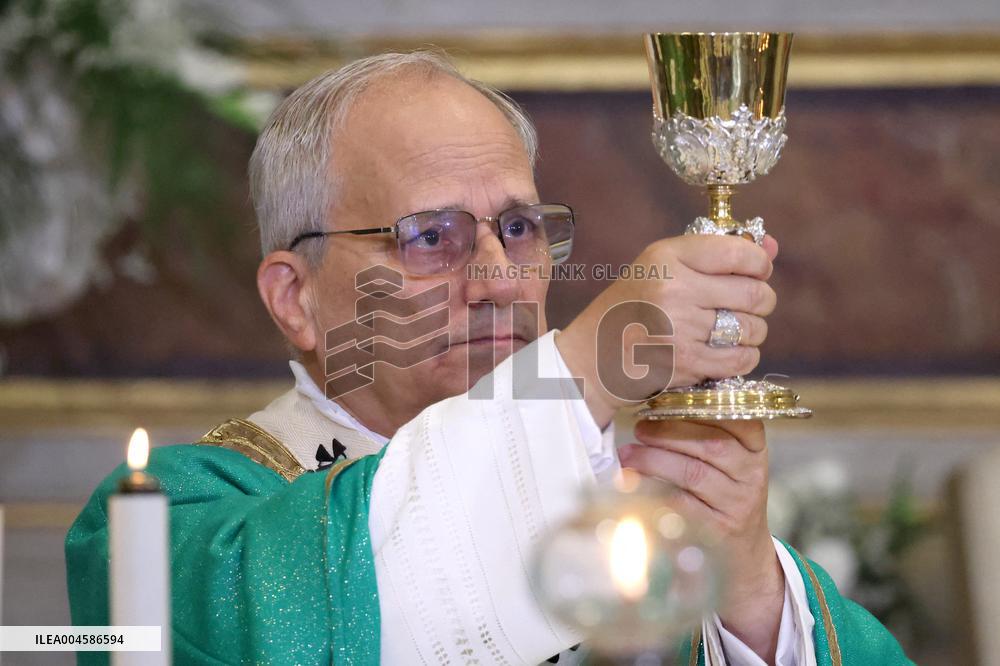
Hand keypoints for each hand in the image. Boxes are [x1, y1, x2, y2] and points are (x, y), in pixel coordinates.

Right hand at [556, 234, 778, 427]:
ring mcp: (679, 328)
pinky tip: (726, 351)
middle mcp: (674, 290)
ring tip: (731, 329)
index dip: (760, 264)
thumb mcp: (663, 266)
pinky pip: (741, 358)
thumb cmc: (631, 306)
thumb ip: (717, 253)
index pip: (739, 253)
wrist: (593, 355)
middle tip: (749, 304)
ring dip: (752, 331)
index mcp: (667, 257)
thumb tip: (771, 245)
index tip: (757, 271)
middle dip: (762, 300)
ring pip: (753, 328)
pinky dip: (744, 356)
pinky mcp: (685, 363)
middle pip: (755, 294)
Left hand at [619, 419, 783, 662]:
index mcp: (755, 450)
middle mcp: (752, 475)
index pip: (737, 418)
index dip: (701, 408)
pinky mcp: (717, 530)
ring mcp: (737, 504)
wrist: (741, 555)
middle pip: (710, 444)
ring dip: (654, 459)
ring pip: (693, 473)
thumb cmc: (724, 496)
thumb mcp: (728, 464)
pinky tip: (632, 483)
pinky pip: (681, 505)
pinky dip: (653, 491)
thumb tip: (653, 406)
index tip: (666, 402)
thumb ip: (705, 433)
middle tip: (639, 428)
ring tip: (627, 454)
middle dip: (668, 432)